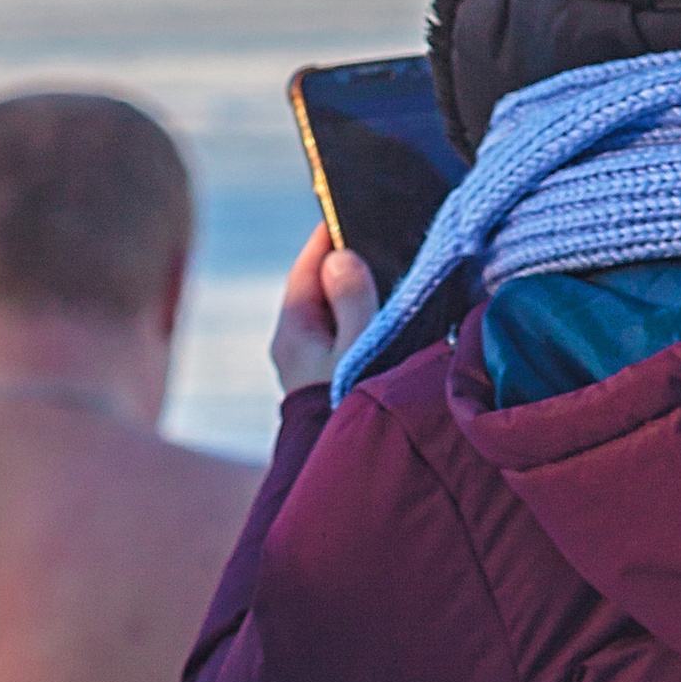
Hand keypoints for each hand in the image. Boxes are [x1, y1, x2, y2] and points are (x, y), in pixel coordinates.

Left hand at [270, 225, 379, 393]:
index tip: (349, 210)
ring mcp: (309, 365)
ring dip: (355, 297)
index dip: (328, 238)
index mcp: (292, 334)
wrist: (351, 471)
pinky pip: (342, 336)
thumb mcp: (358, 349)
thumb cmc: (348, 409)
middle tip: (379, 242)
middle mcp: (295, 347)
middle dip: (347, 267)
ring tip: (388, 278)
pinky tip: (383, 319)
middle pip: (320, 289)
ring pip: (332, 313)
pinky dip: (359, 322)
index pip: (306, 269)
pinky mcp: (326, 379)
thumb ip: (351, 300)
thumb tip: (340, 257)